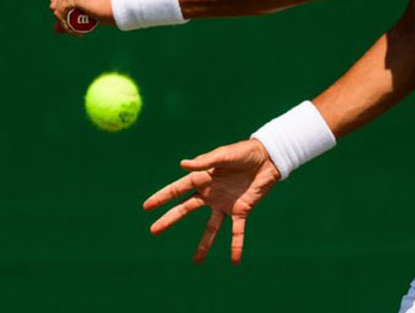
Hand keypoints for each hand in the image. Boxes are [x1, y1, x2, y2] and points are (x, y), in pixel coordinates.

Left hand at [46, 0, 116, 33]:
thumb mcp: (90, 7)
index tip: (69, 14)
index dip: (60, 3)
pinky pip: (60, 13)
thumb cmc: (114, 5)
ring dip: (66, 22)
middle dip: (61, 14)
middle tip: (74, 23)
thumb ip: (72, 14)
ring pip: (56, 8)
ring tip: (80, 29)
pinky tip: (81, 30)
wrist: (125, 4)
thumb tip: (56, 30)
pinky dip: (68, 25)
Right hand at [142, 139, 280, 264]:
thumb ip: (205, 162)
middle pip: (185, 209)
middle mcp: (210, 193)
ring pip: (211, 227)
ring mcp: (224, 204)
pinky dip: (236, 245)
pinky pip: (237, 231)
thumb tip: (182, 165)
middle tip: (153, 231)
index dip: (162, 197)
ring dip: (204, 244)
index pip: (177, 190)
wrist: (268, 158)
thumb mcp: (224, 155)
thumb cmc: (244, 152)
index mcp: (203, 178)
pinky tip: (235, 261)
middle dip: (169, 219)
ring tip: (196, 261)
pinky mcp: (241, 210)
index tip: (146, 207)